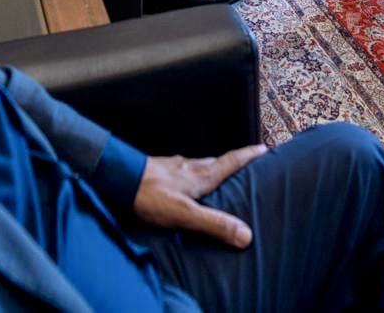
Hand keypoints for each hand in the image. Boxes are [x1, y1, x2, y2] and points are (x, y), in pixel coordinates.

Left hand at [133, 144, 267, 247]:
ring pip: (199, 165)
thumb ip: (214, 224)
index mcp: (201, 176)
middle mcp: (190, 167)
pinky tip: (184, 181)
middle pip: (218, 161)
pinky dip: (190, 173)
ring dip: (212, 167)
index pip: (231, 162)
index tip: (264, 148)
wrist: (118, 178)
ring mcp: (174, 167)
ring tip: (218, 174)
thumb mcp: (186, 214)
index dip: (248, 155)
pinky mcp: (159, 171)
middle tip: (246, 163)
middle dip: (234, 161)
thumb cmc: (151, 196)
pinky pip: (182, 170)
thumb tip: (246, 235)